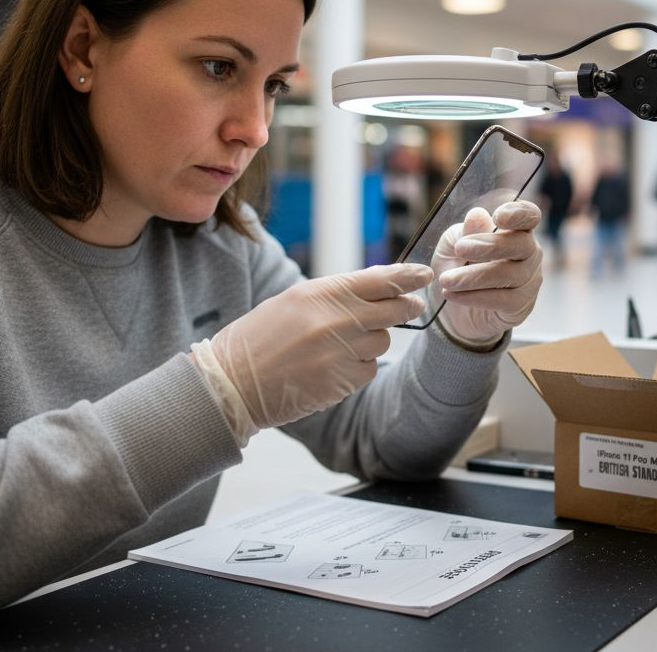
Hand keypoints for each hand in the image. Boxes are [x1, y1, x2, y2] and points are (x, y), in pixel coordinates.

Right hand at [193, 263, 430, 437]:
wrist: (232, 382)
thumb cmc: (259, 338)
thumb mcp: (293, 302)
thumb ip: (335, 294)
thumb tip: (379, 287)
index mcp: (321, 292)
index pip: (379, 279)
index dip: (407, 276)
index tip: (424, 274)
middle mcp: (336, 319)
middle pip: (394, 309)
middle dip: (407, 306)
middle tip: (412, 305)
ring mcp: (341, 351)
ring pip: (382, 341)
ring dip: (371, 341)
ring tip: (340, 345)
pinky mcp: (342, 381)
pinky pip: (369, 369)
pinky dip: (359, 367)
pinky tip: (334, 367)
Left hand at [431, 200, 542, 346]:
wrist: (454, 309)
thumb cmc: (458, 266)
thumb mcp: (453, 245)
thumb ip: (465, 231)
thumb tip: (477, 215)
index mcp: (516, 230)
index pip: (529, 216)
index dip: (519, 213)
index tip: (498, 217)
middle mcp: (529, 253)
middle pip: (522, 244)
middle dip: (491, 245)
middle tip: (460, 249)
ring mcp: (528, 281)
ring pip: (509, 275)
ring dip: (474, 276)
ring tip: (446, 279)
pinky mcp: (520, 306)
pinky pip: (502, 300)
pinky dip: (474, 297)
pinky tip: (452, 294)